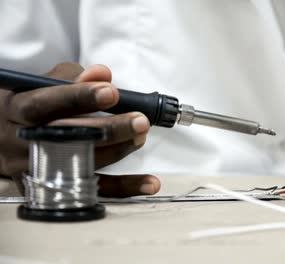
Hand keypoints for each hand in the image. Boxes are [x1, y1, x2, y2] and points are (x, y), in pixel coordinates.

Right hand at [0, 63, 159, 196]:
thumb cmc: (28, 105)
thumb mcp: (39, 85)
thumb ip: (71, 76)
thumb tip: (102, 74)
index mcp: (15, 109)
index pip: (45, 103)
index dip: (79, 98)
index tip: (111, 92)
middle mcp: (21, 142)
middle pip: (67, 138)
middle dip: (109, 129)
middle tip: (140, 121)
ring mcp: (35, 169)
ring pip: (82, 164)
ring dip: (119, 150)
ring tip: (141, 136)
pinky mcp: (51, 191)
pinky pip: (91, 192)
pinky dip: (124, 188)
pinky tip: (149, 182)